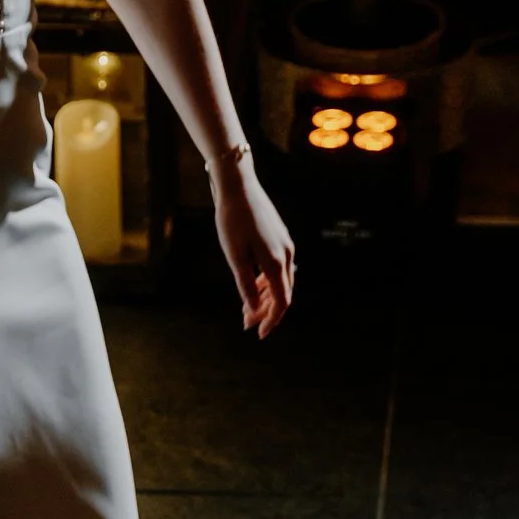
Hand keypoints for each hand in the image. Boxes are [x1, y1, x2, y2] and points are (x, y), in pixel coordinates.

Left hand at [212, 153, 295, 338]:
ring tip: (247, 307)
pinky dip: (267, 280)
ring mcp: (285, 244)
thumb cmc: (232, 220)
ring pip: (281, 280)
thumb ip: (246, 284)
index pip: (281, 301)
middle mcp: (286, 255)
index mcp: (276, 263)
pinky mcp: (279, 236)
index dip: (271, 320)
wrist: (238, 186)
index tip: (259, 333)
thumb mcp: (234, 256)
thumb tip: (254, 309)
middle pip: (283, 293)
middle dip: (266, 311)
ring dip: (266, 296)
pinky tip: (253, 283)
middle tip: (247, 323)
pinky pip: (278, 266)